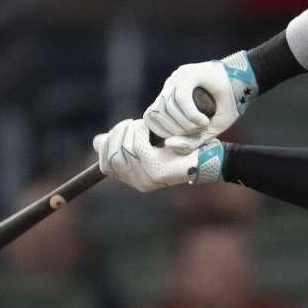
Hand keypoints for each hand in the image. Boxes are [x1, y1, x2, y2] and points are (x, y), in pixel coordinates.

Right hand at [92, 119, 224, 192]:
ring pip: (122, 150)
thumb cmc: (182, 149)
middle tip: (130, 124)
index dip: (106, 146)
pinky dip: (139, 132)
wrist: (210, 157)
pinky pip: (137, 147)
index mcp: (136, 180)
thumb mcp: (151, 145)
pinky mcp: (157, 171)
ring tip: (140, 125)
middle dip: (116, 136)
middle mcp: (140, 183)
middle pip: (111, 157)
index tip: (119, 131)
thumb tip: (96, 141)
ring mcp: (147, 179)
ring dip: (128, 132)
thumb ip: (125, 143)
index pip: (106, 165)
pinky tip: (147, 127)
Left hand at [143, 52, 256, 150]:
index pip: (152, 117)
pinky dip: (191, 115)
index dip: (163, 132)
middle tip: (196, 132)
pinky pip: (181, 98)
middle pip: (157, 113)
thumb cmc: (228, 105)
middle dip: (175, 130)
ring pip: (168, 107)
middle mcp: (171, 84)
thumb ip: (189, 141)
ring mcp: (179, 77)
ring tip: (202, 126)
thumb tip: (168, 144)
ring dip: (185, 124)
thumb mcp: (207, 129)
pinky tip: (203, 120)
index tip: (183, 137)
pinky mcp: (190, 74)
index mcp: (170, 94)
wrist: (248, 83)